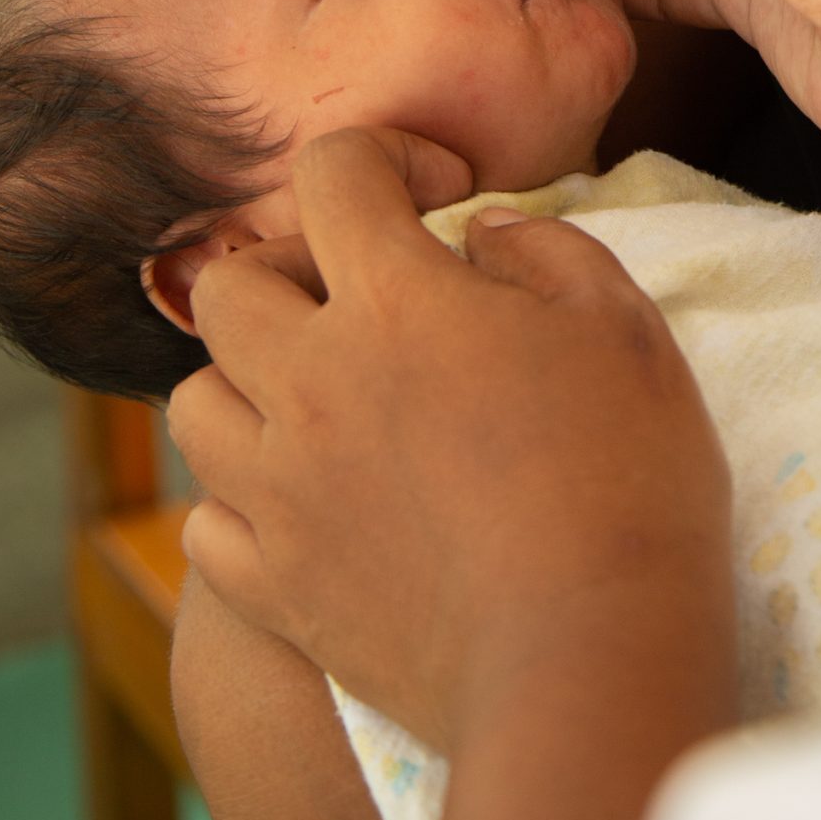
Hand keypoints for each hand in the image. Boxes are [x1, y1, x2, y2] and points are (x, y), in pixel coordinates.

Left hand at [167, 126, 735, 752]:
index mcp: (395, 301)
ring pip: (193, 405)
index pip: (332, 171)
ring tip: (326, 402)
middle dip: (292, 268)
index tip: (435, 193)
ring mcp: (281, 493)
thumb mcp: (624, 325)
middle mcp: (311, 384)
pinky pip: (207, 526)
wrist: (588, 662)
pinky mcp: (278, 592)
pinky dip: (244, 500)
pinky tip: (312, 502)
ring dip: (249, 383)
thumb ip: (546, 251)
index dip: (384, 157)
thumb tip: (481, 233)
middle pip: (228, 286)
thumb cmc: (627, 479)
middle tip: (367, 301)